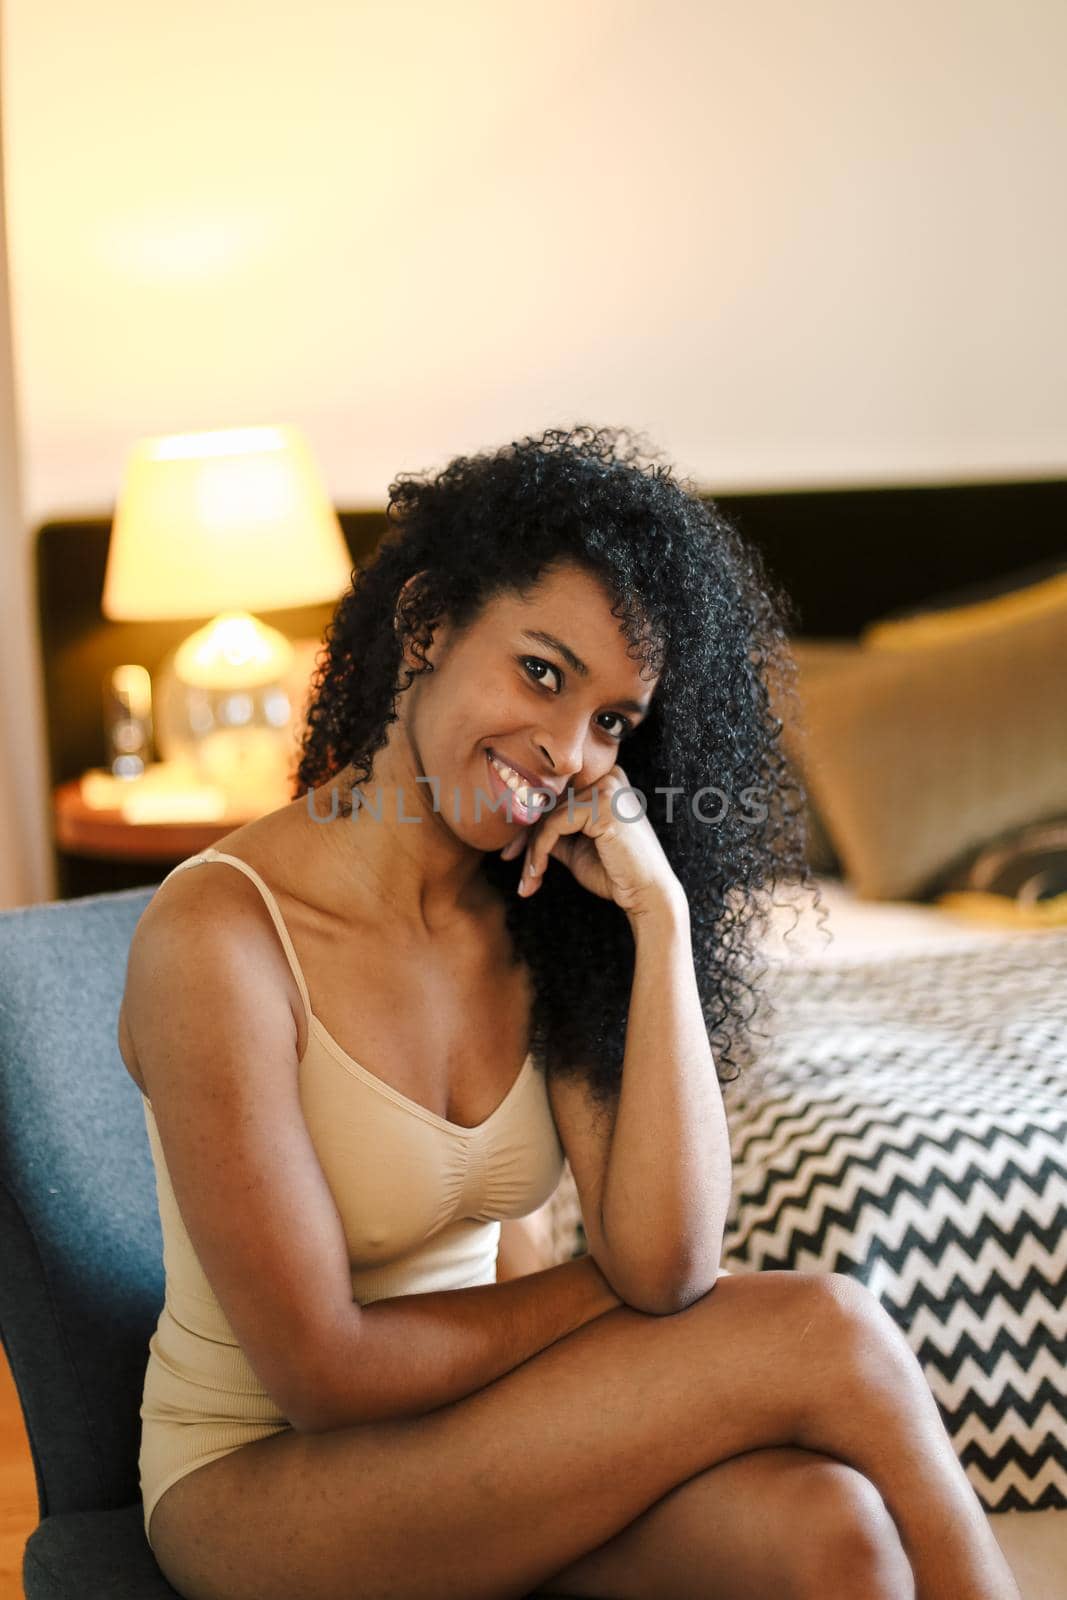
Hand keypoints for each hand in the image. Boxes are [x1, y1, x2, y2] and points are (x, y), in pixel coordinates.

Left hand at [500, 763, 683, 919]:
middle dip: (525, 837)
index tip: (510, 852)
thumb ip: (553, 829)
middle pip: (549, 801)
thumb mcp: (575, 845)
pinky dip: (540, 852)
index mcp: (605, 780)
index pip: (555, 795)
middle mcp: (608, 775)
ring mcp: (608, 786)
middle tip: (511, 864)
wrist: (647, 895)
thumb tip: (517, 822)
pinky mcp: (604, 804)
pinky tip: (537, 875)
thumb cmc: (614, 872)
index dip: (528, 823)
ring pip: (547, 815)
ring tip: (529, 881)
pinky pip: (554, 825)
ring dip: (532, 851)